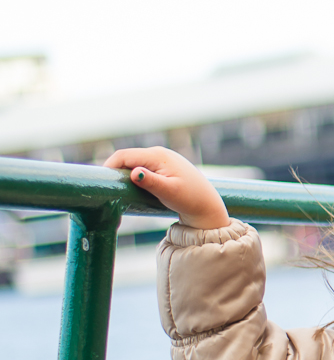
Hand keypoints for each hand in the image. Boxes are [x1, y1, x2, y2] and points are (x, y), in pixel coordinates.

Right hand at [104, 147, 229, 229]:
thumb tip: (134, 172)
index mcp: (158, 155)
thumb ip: (151, 182)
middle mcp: (159, 153)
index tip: (99, 182)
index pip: (124, 155)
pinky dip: (133, 175)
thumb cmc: (191, 200)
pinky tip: (129, 188)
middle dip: (114, 170)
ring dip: (123, 173)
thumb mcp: (169, 193)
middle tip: (104, 188)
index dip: (109, 166)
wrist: (208, 206)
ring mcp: (161, 159)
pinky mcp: (163, 167)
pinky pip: (141, 167)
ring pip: (134, 162)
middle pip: (127, 158)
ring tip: (114, 189)